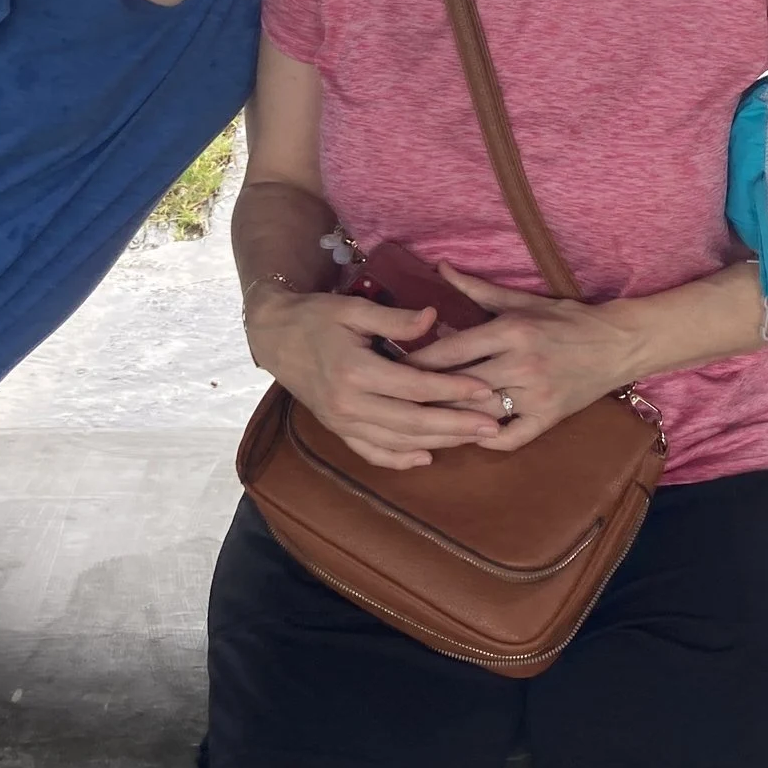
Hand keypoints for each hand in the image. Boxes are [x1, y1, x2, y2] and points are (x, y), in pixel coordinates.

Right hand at [243, 286, 502, 469]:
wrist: (274, 336)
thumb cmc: (317, 316)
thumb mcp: (353, 308)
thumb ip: (394, 318)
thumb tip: (434, 318)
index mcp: (355, 371)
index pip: (415, 386)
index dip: (453, 389)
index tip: (485, 389)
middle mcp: (349, 404)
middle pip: (412, 422)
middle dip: (456, 426)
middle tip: (493, 426)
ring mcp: (342, 421)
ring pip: (397, 441)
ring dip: (438, 443)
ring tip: (473, 439)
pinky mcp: (337, 429)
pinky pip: (371, 452)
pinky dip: (399, 459)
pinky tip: (425, 458)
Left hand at [408, 266, 644, 450]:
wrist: (617, 343)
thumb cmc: (566, 318)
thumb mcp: (521, 301)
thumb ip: (476, 288)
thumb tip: (440, 268)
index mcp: (511, 331)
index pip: (451, 351)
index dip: (417, 362)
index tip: (391, 368)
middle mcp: (520, 363)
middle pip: (459, 385)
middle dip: (424, 393)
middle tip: (394, 399)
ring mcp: (536, 394)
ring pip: (479, 413)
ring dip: (450, 419)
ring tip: (420, 422)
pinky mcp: (549, 417)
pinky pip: (510, 437)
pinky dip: (486, 440)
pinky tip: (468, 436)